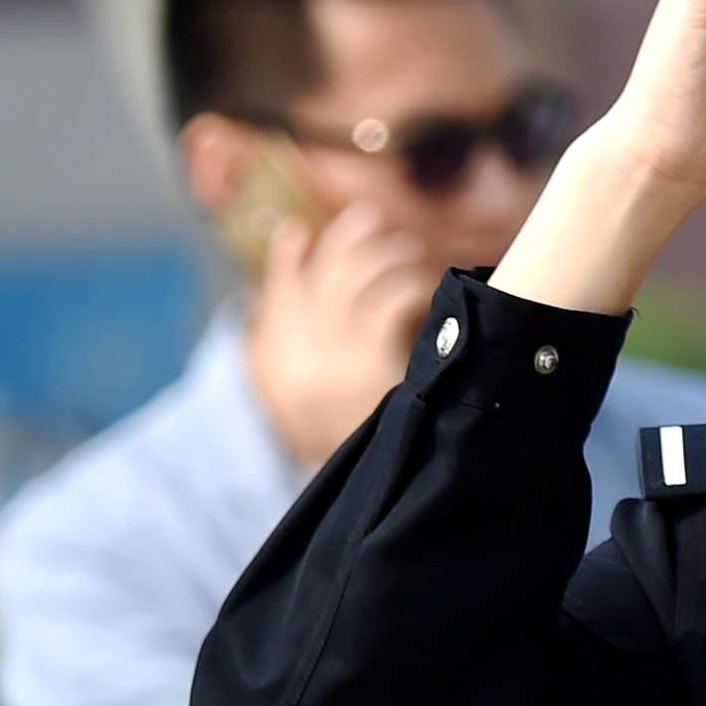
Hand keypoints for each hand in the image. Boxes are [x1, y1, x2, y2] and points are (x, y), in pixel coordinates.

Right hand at [246, 192, 443, 467]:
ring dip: (390, 256)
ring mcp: (335, 347)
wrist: (356, 484)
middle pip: (326, 269)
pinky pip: (393, 299)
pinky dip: (412, 286)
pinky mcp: (371, 357)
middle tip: (372, 220)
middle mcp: (301, 342)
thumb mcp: (295, 403)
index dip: (288, 258)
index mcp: (279, 351)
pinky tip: (427, 289)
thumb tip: (280, 315)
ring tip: (410, 254)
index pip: (278, 290)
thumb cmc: (334, 439)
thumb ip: (283, 356)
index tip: (297, 233)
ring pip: (362, 274)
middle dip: (350, 238)